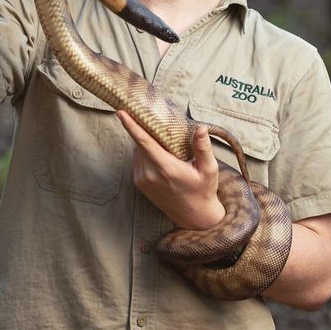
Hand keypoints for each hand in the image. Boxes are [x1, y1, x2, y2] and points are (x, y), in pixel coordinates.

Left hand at [117, 110, 224, 229]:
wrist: (194, 217)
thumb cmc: (203, 190)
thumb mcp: (209, 169)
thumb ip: (203, 148)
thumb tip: (201, 128)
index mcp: (166, 168)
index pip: (144, 142)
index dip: (131, 126)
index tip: (121, 112)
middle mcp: (150, 174)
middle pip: (140, 143)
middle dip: (146, 130)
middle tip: (159, 124)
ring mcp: (142, 180)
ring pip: (137, 151)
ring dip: (146, 143)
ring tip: (165, 144)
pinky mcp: (139, 184)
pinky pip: (137, 160)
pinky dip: (144, 153)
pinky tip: (159, 155)